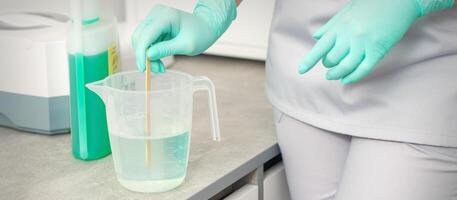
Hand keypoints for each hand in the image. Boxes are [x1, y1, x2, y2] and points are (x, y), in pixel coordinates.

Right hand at [132, 0, 236, 71]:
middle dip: (144, 56)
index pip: (146, 35)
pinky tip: (158, 61)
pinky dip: (150, 53)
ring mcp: (155, 19)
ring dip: (147, 56)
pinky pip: (147, 41)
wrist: (206, 27)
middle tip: (155, 69)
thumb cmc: (201, 33)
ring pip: (141, 40)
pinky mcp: (155, 26)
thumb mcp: (186, 45)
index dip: (142, 53)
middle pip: (140, 37)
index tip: (143, 68)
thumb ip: (166, 50)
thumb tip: (148, 55)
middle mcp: (157, 14)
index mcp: (166, 16)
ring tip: (159, 67)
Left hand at [298, 0, 453, 83]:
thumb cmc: (369, 5)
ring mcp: (364, 44)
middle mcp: (350, 36)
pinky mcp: (378, 50)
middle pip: (332, 60)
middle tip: (328, 66)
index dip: (309, 61)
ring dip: (337, 74)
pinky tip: (347, 79)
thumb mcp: (346, 12)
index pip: (320, 47)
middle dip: (327, 65)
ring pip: (345, 67)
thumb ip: (330, 26)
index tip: (301, 70)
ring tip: (333, 76)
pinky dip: (353, 77)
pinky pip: (362, 69)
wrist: (397, 0)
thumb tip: (316, 38)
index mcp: (339, 27)